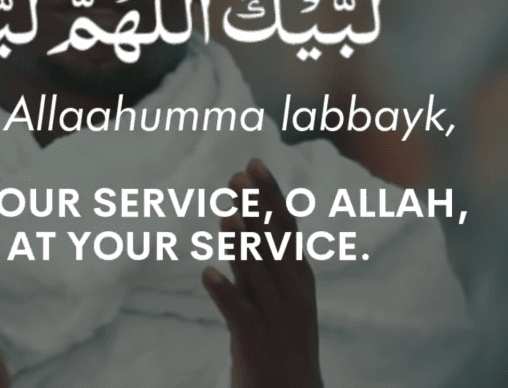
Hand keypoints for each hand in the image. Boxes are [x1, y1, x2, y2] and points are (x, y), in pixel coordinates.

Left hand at [202, 160, 323, 387]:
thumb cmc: (283, 338)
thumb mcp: (280, 292)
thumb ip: (262, 257)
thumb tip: (242, 215)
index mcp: (300, 276)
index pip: (285, 227)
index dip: (269, 195)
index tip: (252, 165)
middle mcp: (292, 293)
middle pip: (273, 242)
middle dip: (256, 208)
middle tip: (238, 175)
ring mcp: (276, 318)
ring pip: (257, 274)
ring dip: (242, 244)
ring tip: (228, 215)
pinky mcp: (255, 342)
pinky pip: (238, 314)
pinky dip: (224, 293)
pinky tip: (208, 274)